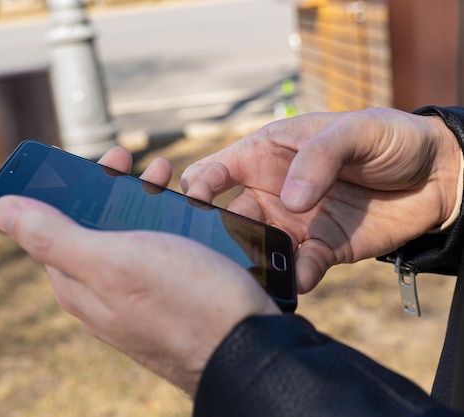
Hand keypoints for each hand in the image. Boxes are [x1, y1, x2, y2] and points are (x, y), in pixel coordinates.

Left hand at [0, 146, 280, 395]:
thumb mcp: (113, 261)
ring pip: (128, 238)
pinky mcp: (168, 299)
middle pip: (93, 229)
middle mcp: (102, 294)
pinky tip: (184, 211)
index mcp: (78, 284)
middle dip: (108, 188)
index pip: (51, 227)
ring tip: (164, 175)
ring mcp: (136, 298)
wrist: (248, 348)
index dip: (62, 188)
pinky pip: (156, 253)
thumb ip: (53, 236)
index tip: (81, 158)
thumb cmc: (184, 302)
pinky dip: (164, 224)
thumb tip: (1, 211)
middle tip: (129, 160)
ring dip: (140, 201)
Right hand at [180, 108, 460, 292]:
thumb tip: (288, 201)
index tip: (195, 202)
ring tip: (252, 271)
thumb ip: (318, 157)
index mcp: (267, 152)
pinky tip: (298, 280)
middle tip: (214, 249)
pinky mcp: (321, 248)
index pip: (216, 168)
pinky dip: (295, 275)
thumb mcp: (355, 130)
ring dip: (252, 260)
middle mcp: (272, 190)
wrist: (440, 174)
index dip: (199, 184)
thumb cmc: (391, 137)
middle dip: (217, 233)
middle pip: (228, 215)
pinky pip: (299, 266)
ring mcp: (294, 222)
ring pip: (257, 246)